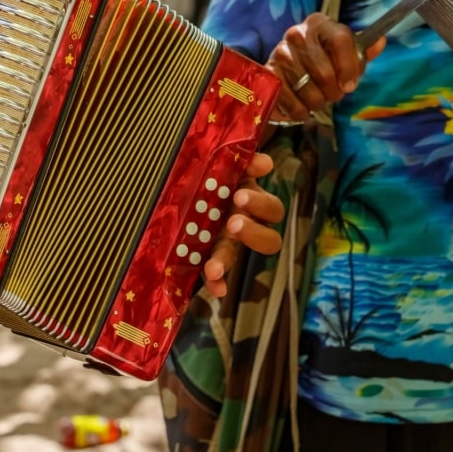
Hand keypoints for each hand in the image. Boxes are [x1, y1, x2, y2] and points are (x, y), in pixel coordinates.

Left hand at [202, 152, 284, 297]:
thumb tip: (265, 163)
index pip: (271, 210)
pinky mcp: (205, 256)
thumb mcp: (227, 164)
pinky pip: (214, 275)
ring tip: (214, 266)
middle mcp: (243, 225)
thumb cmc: (210, 172)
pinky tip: (214, 289)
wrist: (181, 182)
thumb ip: (245, 162)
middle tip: (233, 222)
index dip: (260, 205)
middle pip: (268, 240)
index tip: (240, 195)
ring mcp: (224, 243)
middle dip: (253, 233)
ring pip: (235, 257)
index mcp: (251, 202)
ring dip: (226, 261)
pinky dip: (217, 284)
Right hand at [266, 12, 385, 122]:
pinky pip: (290, 100)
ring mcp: (280, 52)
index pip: (341, 39)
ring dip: (317, 102)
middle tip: (332, 94)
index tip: (350, 85)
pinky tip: (302, 107)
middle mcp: (297, 34)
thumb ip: (361, 51)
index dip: (349, 67)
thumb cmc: (320, 64)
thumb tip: (380, 41)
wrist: (285, 76)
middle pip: (325, 71)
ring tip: (316, 98)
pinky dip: (300, 110)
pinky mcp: (268, 73)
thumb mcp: (343, 56)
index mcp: (320, 24)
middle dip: (333, 91)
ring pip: (309, 89)